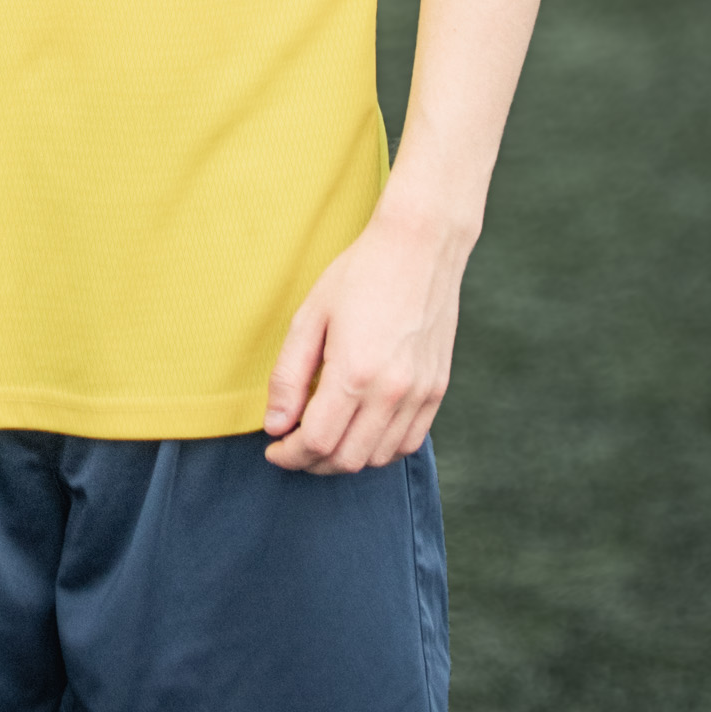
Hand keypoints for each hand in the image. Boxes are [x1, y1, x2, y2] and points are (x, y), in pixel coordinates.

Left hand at [262, 198, 470, 473]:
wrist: (419, 248)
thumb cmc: (358, 276)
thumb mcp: (309, 318)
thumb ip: (288, 377)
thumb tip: (275, 425)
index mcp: (354, 373)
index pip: (316, 442)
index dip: (288, 455)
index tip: (273, 449)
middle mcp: (391, 391)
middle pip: (346, 459)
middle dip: (312, 463)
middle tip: (292, 448)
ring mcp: (420, 394)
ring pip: (378, 458)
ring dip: (345, 460)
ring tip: (323, 441)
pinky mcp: (437, 390)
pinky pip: (408, 443)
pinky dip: (380, 451)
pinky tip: (360, 433)